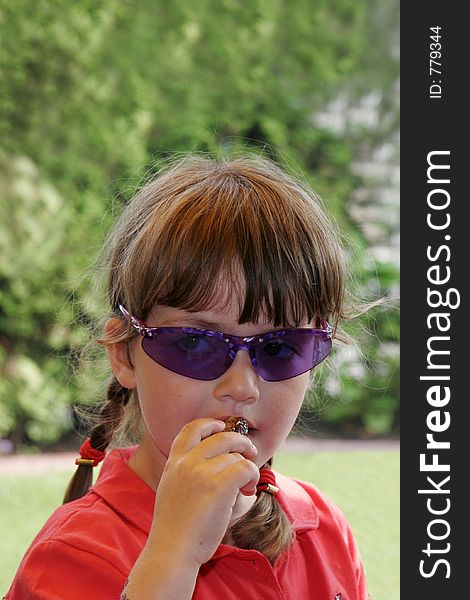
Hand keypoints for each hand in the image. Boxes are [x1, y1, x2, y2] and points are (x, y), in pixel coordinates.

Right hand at [147, 418, 258, 566]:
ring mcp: (202, 472)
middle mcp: (187, 462)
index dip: (209, 423)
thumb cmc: (176, 527)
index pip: (191, 429)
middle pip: (221, 437)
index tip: (221, 426)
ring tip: (247, 485)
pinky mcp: (218, 485)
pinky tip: (249, 490)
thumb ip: (188, 470)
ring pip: (236, 456)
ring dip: (248, 468)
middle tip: (250, 453)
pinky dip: (252, 476)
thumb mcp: (173, 488)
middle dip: (241, 441)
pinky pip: (245, 468)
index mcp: (174, 462)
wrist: (172, 550)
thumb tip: (221, 460)